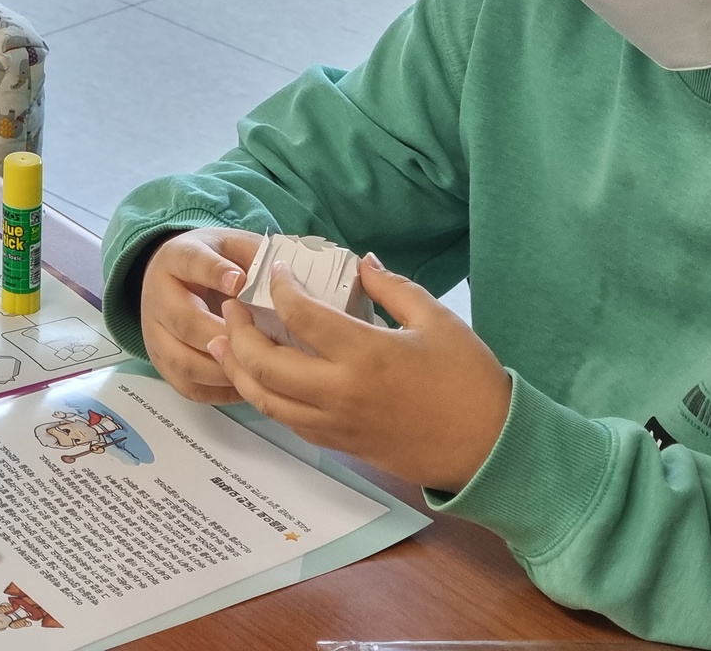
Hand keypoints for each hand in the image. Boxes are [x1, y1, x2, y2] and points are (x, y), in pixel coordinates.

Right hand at [140, 228, 262, 404]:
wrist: (175, 275)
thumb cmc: (212, 262)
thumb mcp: (231, 244)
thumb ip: (253, 253)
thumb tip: (280, 276)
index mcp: (176, 258)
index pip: (191, 263)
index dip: (214, 273)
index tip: (240, 281)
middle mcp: (158, 296)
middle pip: (184, 321)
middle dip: (224, 334)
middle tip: (258, 340)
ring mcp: (155, 333)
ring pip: (183, 361)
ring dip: (222, 368)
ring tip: (255, 367)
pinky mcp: (161, 362)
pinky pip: (186, 386)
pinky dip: (217, 391)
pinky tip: (245, 384)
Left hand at [208, 255, 510, 493]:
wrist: (487, 448)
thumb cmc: (469, 381)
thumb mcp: (438, 319)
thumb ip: (393, 287)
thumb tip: (363, 262)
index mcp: (365, 354)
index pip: (301, 315)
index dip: (281, 288)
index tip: (277, 272)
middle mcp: (341, 391)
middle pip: (265, 363)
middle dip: (239, 332)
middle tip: (231, 307)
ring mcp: (337, 423)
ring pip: (266, 400)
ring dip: (237, 370)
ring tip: (223, 344)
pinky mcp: (341, 444)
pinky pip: (289, 422)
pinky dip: (266, 399)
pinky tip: (261, 380)